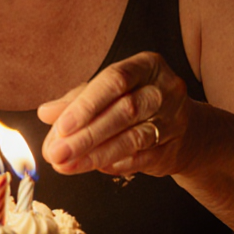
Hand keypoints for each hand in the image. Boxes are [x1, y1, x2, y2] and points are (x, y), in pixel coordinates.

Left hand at [38, 51, 194, 177]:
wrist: (187, 129)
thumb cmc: (139, 102)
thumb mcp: (110, 92)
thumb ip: (79, 99)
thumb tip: (46, 112)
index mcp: (147, 66)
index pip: (115, 80)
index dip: (87, 104)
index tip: (61, 126)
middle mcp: (164, 90)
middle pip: (123, 112)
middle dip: (86, 135)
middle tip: (56, 153)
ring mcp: (173, 120)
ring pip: (132, 139)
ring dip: (95, 154)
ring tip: (67, 165)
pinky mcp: (173, 148)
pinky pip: (141, 159)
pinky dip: (114, 164)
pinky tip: (93, 167)